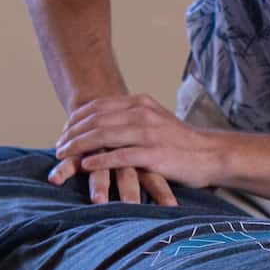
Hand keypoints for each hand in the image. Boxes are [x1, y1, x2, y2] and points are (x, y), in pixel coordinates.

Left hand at [51, 95, 227, 202]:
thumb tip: (107, 123)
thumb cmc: (182, 143)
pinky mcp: (153, 154)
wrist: (211, 155)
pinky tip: (84, 166)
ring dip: (79, 146)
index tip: (63, 132)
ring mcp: (148, 133)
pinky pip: (119, 155)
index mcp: (140, 103)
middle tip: (58, 147)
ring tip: (63, 155)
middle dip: (72, 133)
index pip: (98, 106)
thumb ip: (132, 119)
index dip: (76, 119)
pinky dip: (99, 160)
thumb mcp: (156, 121)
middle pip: (96, 119)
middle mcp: (142, 113)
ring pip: (103, 135)